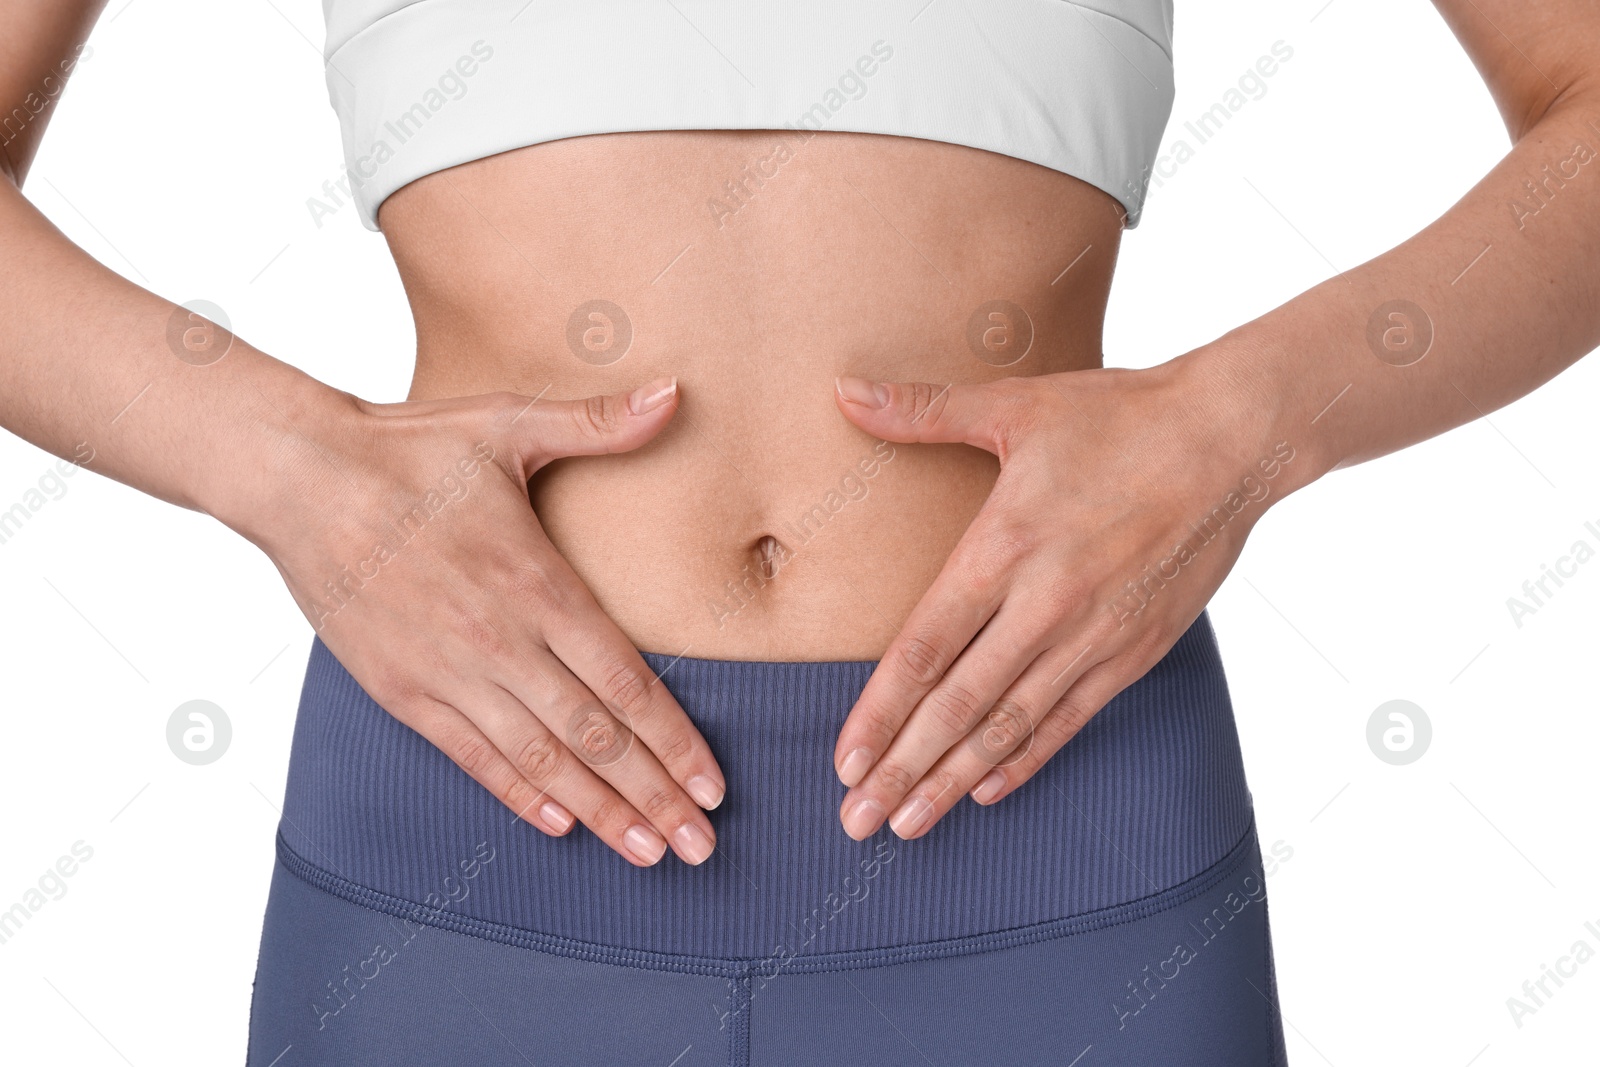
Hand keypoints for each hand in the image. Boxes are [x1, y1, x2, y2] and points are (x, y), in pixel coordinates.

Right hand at [240, 377, 724, 866]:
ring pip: (539, 759)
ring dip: (599, 810)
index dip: (675, 741)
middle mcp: (500, 640)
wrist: (297, 476)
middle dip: (654, 795)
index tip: (713, 785)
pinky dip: (518, 793)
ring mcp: (447, 672)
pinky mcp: (401, 690)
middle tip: (700, 846)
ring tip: (647, 852)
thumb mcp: (508, 424)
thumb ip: (598, 424)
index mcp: (537, 583)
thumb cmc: (410, 448)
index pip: (626, 683)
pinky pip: (470, 757)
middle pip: (594, 736)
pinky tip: (558, 824)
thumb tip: (676, 395)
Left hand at [829, 357, 1294, 839]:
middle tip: (856, 821)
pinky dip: (1026, 758)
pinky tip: (988, 790)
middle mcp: (1044, 604)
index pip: (924, 649)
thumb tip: (842, 390)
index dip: (881, 711)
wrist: (1233, 439)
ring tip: (908, 826)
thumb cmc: (1119, 417)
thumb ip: (922, 411)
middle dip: (902, 769)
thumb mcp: (1016, 405)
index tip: (843, 761)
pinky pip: (1071, 718)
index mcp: (1003, 547)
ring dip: (954, 780)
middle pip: (958, 704)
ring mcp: (1094, 634)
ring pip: (1010, 725)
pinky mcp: (1135, 649)